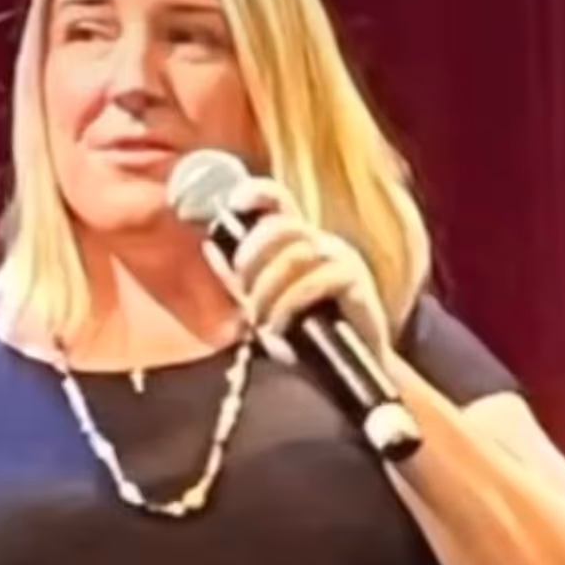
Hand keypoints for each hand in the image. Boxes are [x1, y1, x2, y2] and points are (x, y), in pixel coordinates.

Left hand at [210, 175, 392, 362]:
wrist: (346, 370)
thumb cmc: (304, 334)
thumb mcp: (264, 301)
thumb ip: (239, 276)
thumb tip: (209, 245)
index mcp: (300, 242)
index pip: (279, 201)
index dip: (256, 194)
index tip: (234, 203)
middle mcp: (322, 243)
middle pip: (280, 227)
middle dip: (252, 260)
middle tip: (244, 295)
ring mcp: (342, 259)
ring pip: (295, 254)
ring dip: (267, 290)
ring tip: (261, 322)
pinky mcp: (356, 282)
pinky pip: (316, 280)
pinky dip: (289, 304)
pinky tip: (280, 327)